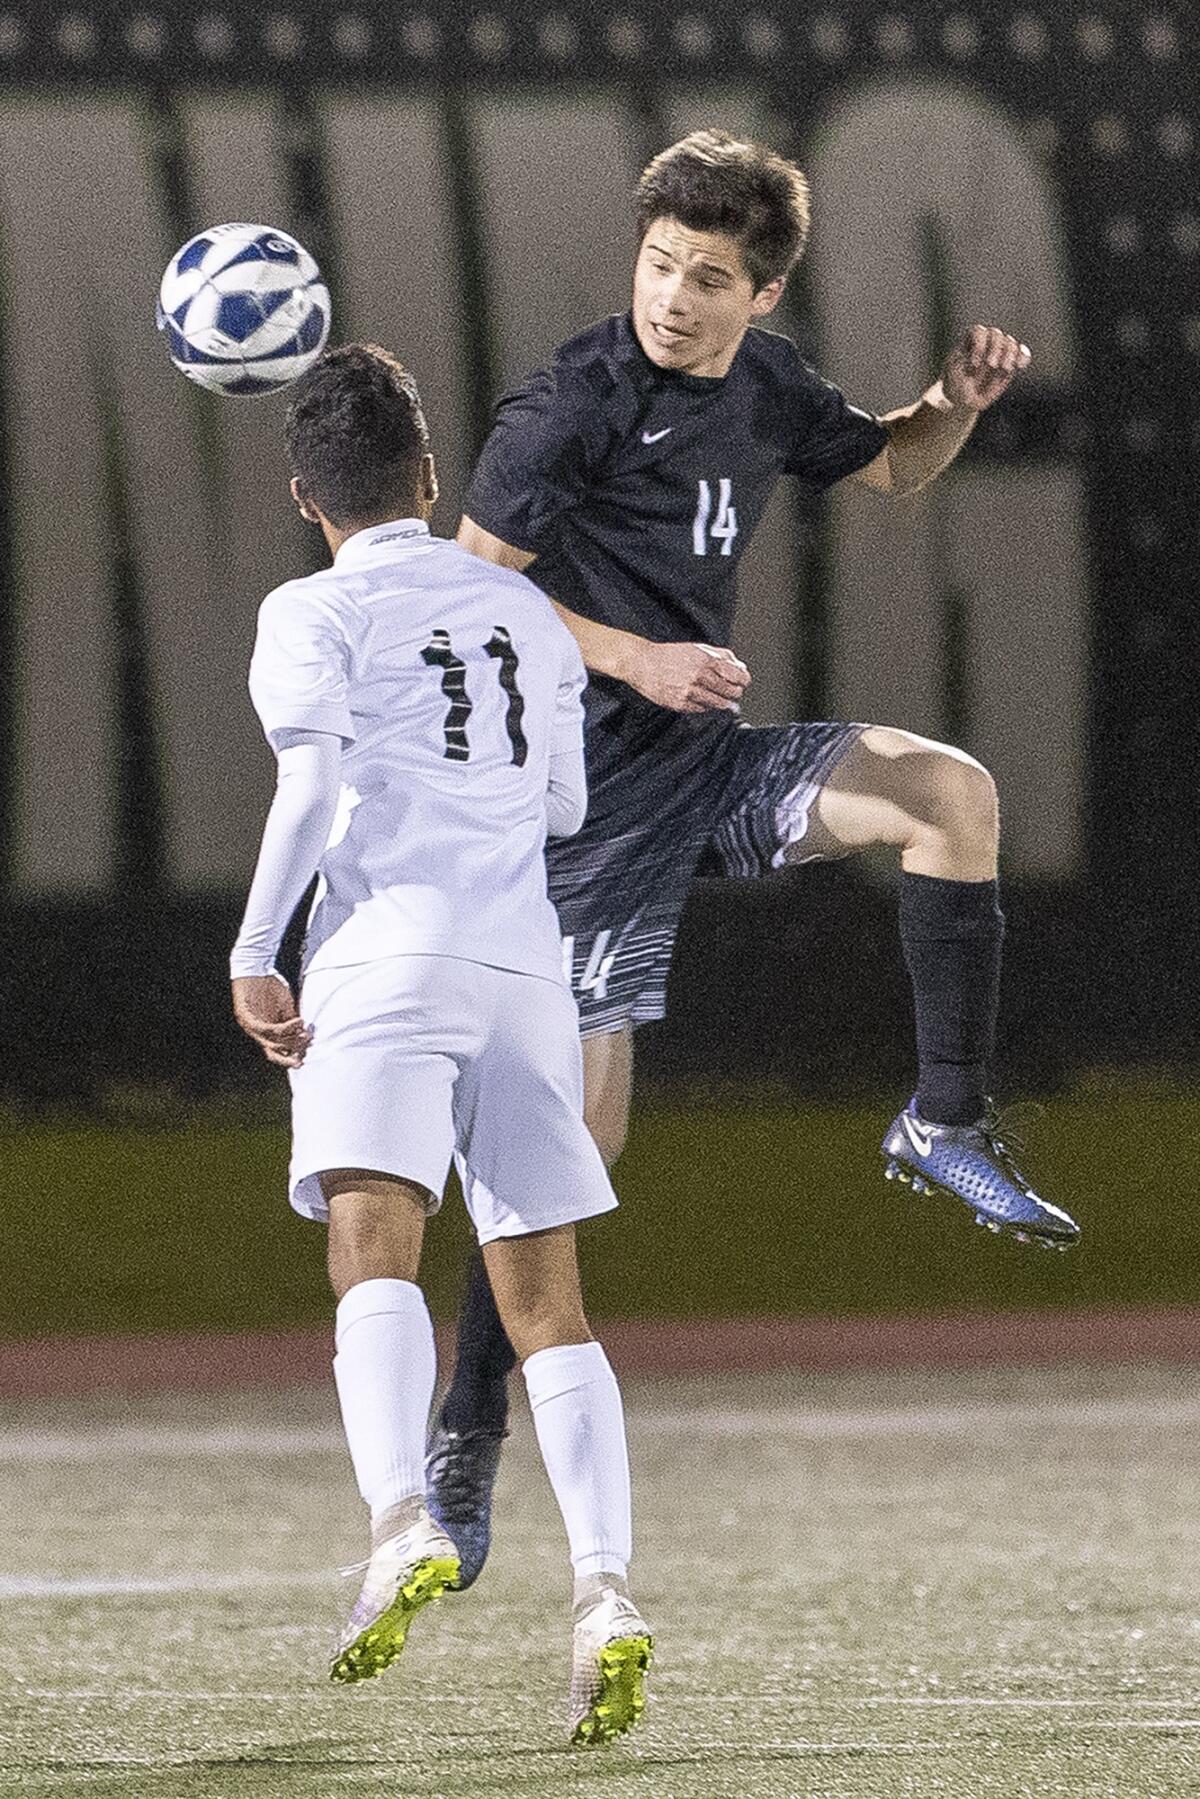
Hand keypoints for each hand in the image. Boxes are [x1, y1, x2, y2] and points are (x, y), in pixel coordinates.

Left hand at [231, 974, 310, 1067]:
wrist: (254, 967)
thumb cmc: (269, 986)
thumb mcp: (284, 1005)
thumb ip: (291, 1019)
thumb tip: (304, 1033)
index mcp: (264, 1030)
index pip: (275, 1050)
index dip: (289, 1056)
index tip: (304, 1058)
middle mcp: (255, 1031)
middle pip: (272, 1051)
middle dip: (290, 1054)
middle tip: (304, 1052)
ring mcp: (249, 1024)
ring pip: (270, 1041)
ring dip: (290, 1040)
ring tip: (305, 1034)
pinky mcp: (245, 1015)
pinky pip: (266, 1028)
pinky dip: (283, 1028)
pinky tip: (297, 1022)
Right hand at [625, 641, 750, 713]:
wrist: (643, 663)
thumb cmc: (671, 655)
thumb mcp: (698, 648)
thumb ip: (722, 656)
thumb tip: (741, 667)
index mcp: (706, 660)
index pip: (737, 676)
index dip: (743, 681)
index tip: (743, 682)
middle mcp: (699, 676)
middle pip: (730, 692)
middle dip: (735, 693)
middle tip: (733, 692)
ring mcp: (689, 691)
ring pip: (718, 704)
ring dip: (723, 703)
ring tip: (721, 699)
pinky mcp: (680, 703)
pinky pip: (702, 709)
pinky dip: (706, 706)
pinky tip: (702, 699)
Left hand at [941, 325, 1030, 412]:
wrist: (963, 399)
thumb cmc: (954, 384)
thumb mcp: (952, 372)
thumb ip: (963, 362)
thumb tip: (979, 356)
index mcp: (969, 341)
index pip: (979, 331)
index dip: (979, 345)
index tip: (974, 364)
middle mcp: (986, 342)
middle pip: (996, 335)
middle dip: (995, 349)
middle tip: (991, 365)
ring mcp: (1000, 352)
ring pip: (1010, 343)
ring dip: (1010, 353)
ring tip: (1004, 368)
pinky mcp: (1011, 363)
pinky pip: (1022, 354)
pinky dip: (1023, 356)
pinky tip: (1021, 365)